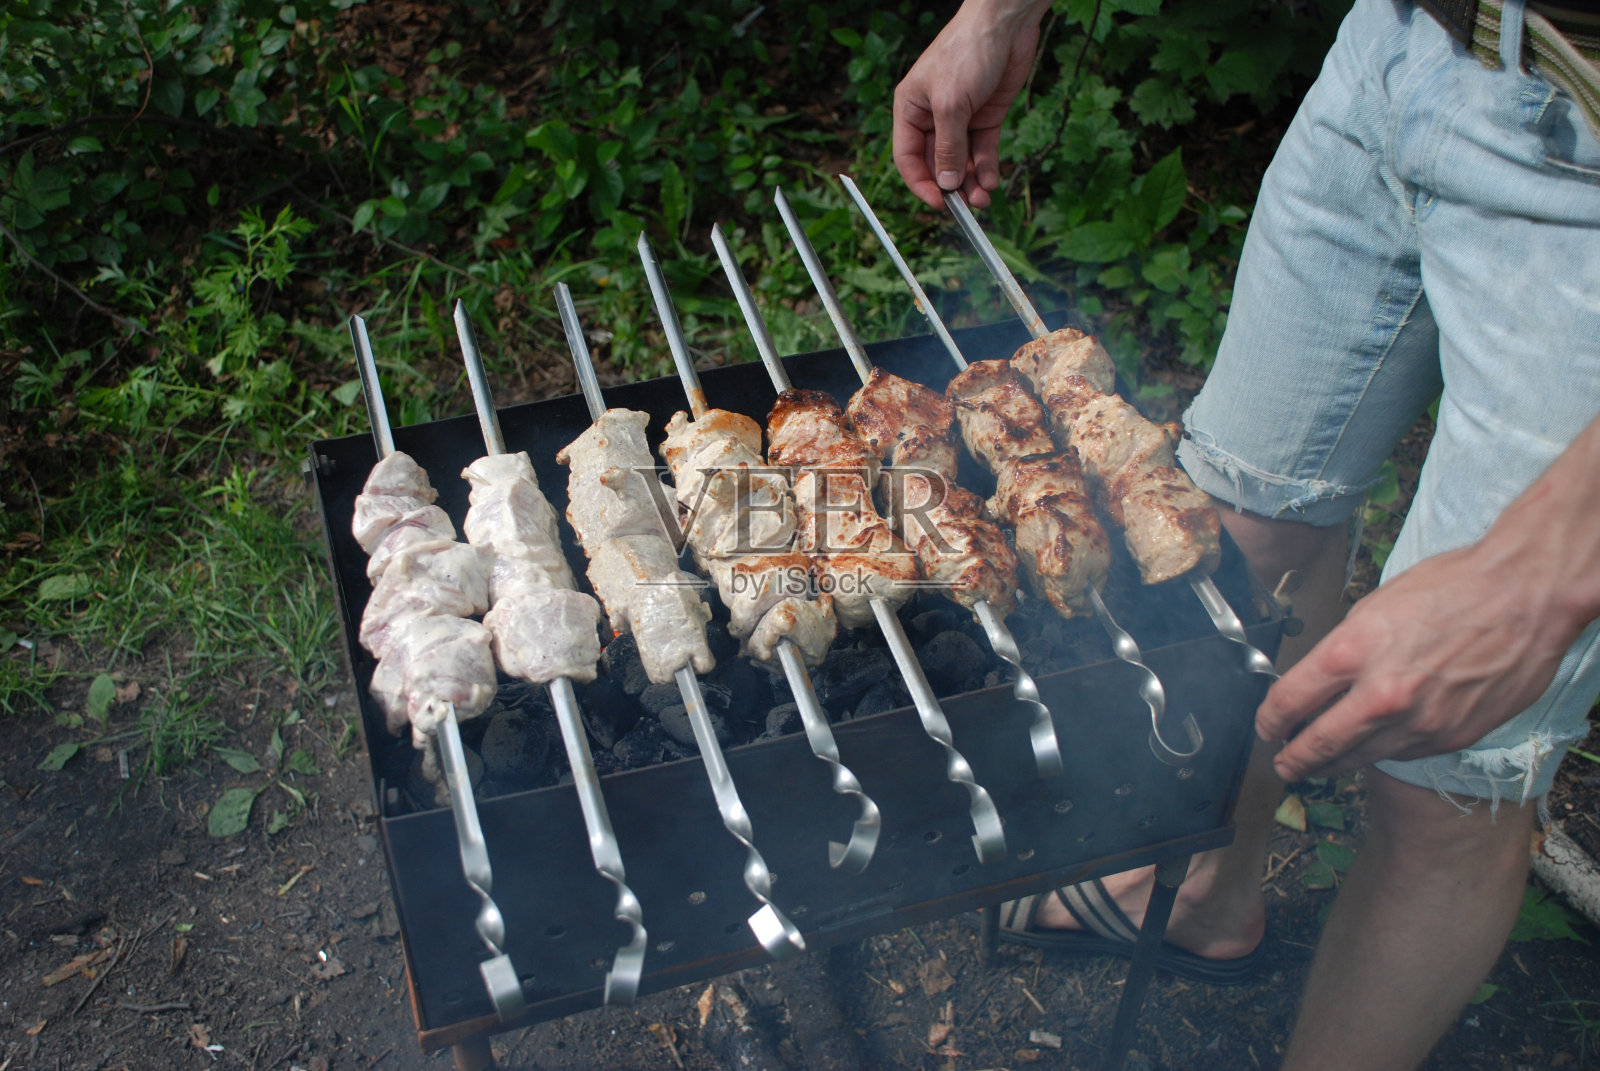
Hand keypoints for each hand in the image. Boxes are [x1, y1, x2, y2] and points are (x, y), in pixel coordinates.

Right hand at [892, 2, 1045, 208]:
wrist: (1004, 25)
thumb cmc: (966, 52)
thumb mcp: (951, 104)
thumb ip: (947, 147)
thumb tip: (946, 183)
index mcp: (910, 110)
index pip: (908, 158)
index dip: (921, 183)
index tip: (938, 204)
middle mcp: (933, 117)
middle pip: (937, 163)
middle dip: (951, 186)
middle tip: (966, 207)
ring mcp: (961, 118)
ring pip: (962, 161)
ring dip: (972, 183)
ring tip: (984, 199)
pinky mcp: (985, 116)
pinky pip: (983, 151)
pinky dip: (987, 168)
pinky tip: (992, 181)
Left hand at [1256, 539, 1584, 781]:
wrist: (1524, 596)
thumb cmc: (1452, 588)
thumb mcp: (1373, 608)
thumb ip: (1342, 650)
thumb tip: (1318, 681)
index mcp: (1352, 652)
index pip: (1289, 701)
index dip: (1269, 721)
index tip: (1265, 727)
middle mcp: (1381, 694)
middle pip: (1317, 745)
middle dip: (1293, 759)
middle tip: (1283, 763)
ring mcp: (1418, 722)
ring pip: (1359, 757)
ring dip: (1334, 763)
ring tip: (1319, 764)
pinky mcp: (1449, 736)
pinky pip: (1402, 753)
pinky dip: (1382, 751)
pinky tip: (1375, 744)